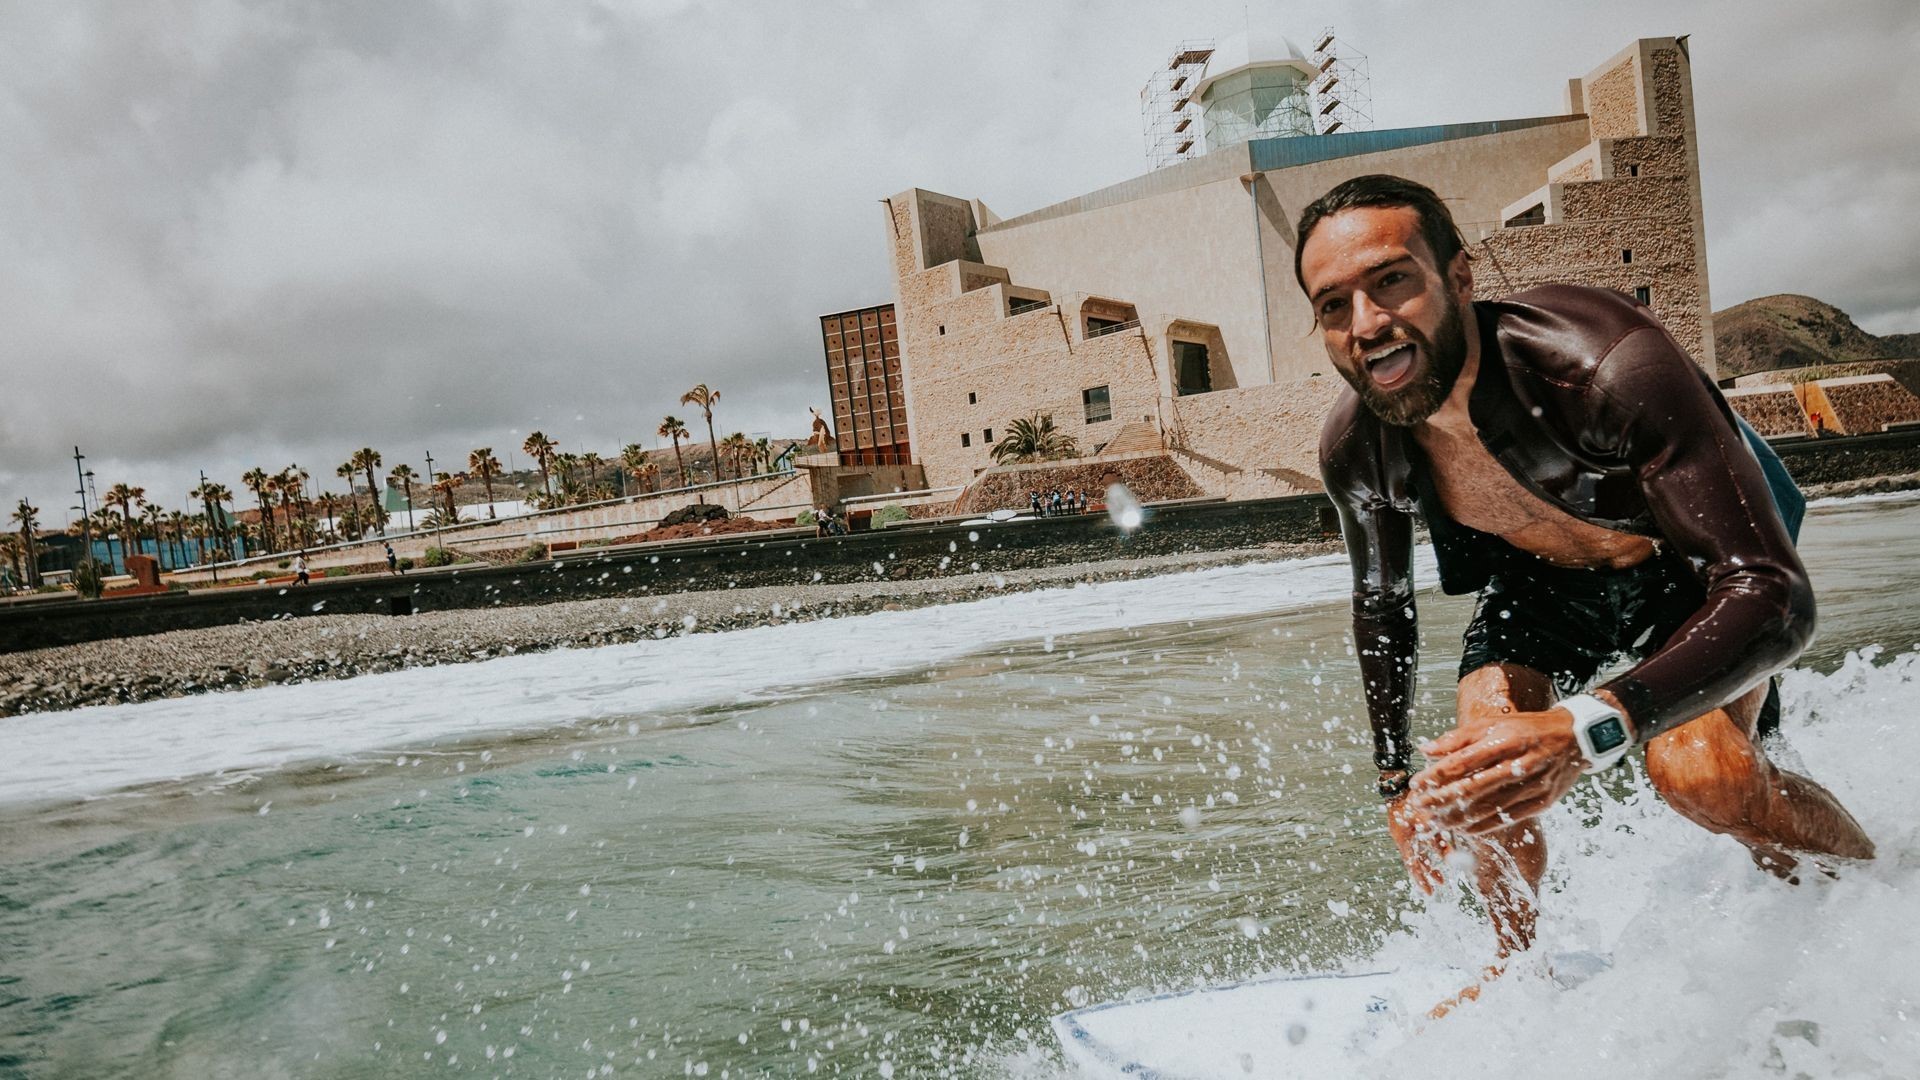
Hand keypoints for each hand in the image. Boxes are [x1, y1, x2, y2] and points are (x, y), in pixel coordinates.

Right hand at [1384, 791, 1452, 893]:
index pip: (1412, 864)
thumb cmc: (1413, 797)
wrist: (1397, 779)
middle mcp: (1402, 837)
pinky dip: (1432, 849)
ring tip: (1441, 878)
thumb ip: (1438, 838)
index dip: (1421, 879)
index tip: (1429, 892)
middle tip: (1439, 886)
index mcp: (1403, 838)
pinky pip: (1421, 842)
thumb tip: (1451, 859)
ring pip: (1419, 852)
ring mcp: (1405, 831)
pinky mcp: (1410, 824)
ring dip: (1431, 864)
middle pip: (1415, 861)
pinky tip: (1443, 856)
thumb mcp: (1427, 819)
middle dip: (1427, 874)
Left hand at [1409, 708, 1586, 833]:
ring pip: (1488, 808)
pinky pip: (1506, 819)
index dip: (1436, 775)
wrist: (1575, 738)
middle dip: (1441, 801)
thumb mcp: (1493, 724)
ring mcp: (1533, 786)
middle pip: (1472, 788)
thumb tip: (1425, 750)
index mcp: (1505, 740)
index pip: (1463, 762)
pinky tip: (1462, 830)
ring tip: (1434, 822)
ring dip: (1457, 818)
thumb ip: (1458, 738)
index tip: (1416, 783)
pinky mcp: (1542, 803)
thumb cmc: (1526, 729)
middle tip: (1419, 808)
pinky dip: (1482, 827)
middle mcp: (1520, 764)